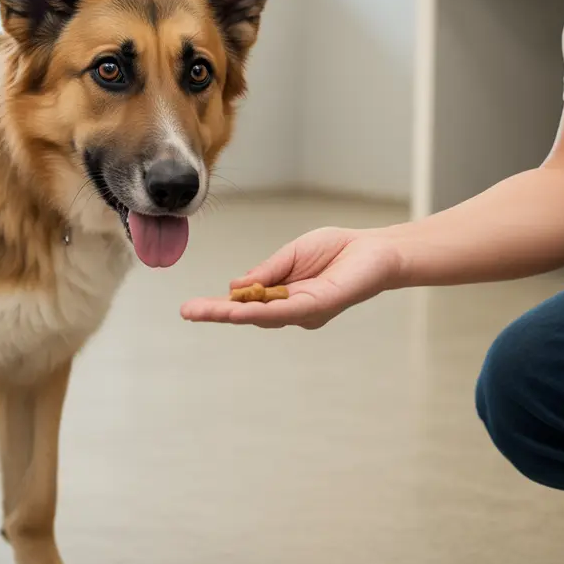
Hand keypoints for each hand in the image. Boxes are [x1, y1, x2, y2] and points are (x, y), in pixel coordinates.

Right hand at [179, 227, 404, 328]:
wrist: (376, 248)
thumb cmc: (336, 250)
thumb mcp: (290, 255)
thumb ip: (266, 271)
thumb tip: (236, 285)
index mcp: (283, 296)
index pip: (246, 303)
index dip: (220, 306)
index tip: (192, 309)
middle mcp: (292, 310)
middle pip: (249, 314)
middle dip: (217, 313)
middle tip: (187, 312)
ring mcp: (306, 311)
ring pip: (264, 315)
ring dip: (233, 314)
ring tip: (206, 312)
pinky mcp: (320, 305)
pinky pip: (287, 310)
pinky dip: (262, 311)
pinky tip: (242, 310)